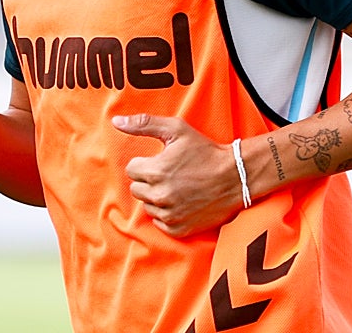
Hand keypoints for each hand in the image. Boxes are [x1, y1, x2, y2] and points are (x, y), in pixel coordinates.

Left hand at [113, 114, 242, 237]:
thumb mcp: (176, 129)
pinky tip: (180, 201)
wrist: (236, 176)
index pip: (131, 169)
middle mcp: (161, 195)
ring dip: (156, 197)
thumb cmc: (205, 151)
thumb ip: (143, 124)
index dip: (145, 163)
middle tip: (169, 173)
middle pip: (136, 189)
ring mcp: (170, 214)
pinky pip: (159, 222)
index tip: (162, 161)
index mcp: (156, 171)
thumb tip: (116, 122)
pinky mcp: (180, 228)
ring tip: (177, 186)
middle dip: (148, 180)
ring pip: (147, 205)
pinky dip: (166, 213)